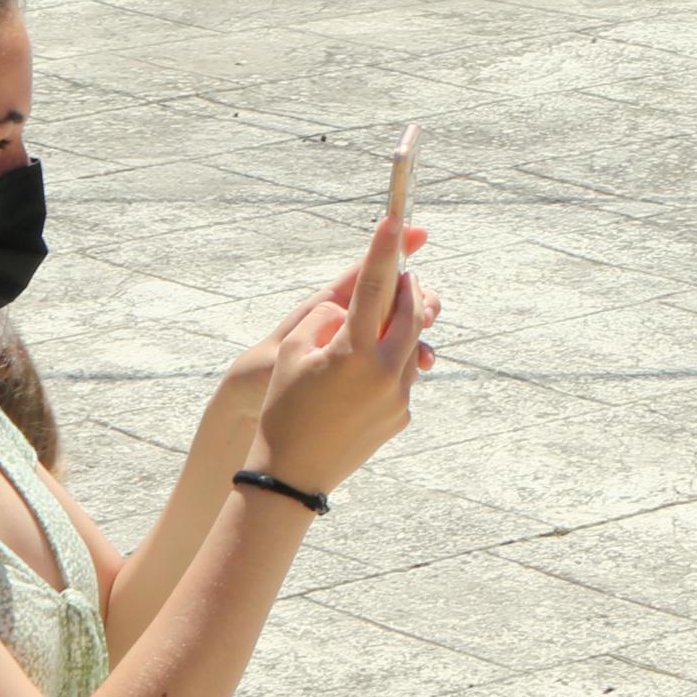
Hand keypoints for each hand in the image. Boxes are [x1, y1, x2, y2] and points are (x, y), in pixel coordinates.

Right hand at [247, 216, 432, 497]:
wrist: (293, 476)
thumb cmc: (283, 409)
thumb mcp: (292, 354)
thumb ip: (324, 320)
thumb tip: (350, 309)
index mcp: (354, 352)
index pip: (374, 287)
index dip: (383, 249)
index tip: (394, 220)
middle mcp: (385, 372)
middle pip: (412, 312)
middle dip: (408, 287)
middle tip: (400, 272)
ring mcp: (398, 396)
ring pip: (414, 344)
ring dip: (404, 325)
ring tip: (389, 314)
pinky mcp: (401, 415)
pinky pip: (404, 375)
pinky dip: (394, 360)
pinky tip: (371, 364)